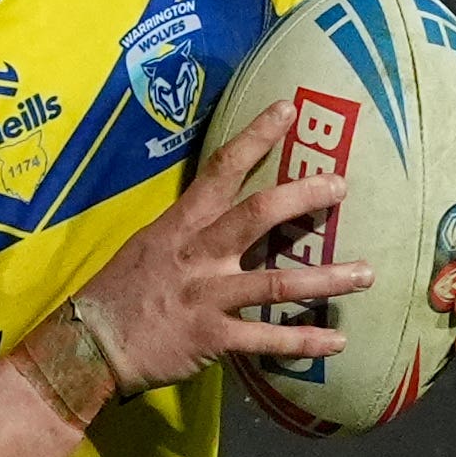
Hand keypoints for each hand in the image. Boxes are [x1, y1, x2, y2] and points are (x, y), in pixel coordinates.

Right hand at [40, 99, 366, 406]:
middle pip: (257, 215)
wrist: (89, 346)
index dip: (255, 137)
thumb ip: (189, 232)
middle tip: (341, 186)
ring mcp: (206, 296)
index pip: (220, 170)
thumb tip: (225, 214)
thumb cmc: (119, 294)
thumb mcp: (148, 247)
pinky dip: (303, 340)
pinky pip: (265, 339)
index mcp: (182, 227)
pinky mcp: (210, 337)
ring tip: (366, 273)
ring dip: (326, 279)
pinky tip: (336, 341)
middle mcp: (198, 255)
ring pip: (275, 284)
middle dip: (303, 196)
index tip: (287, 110)